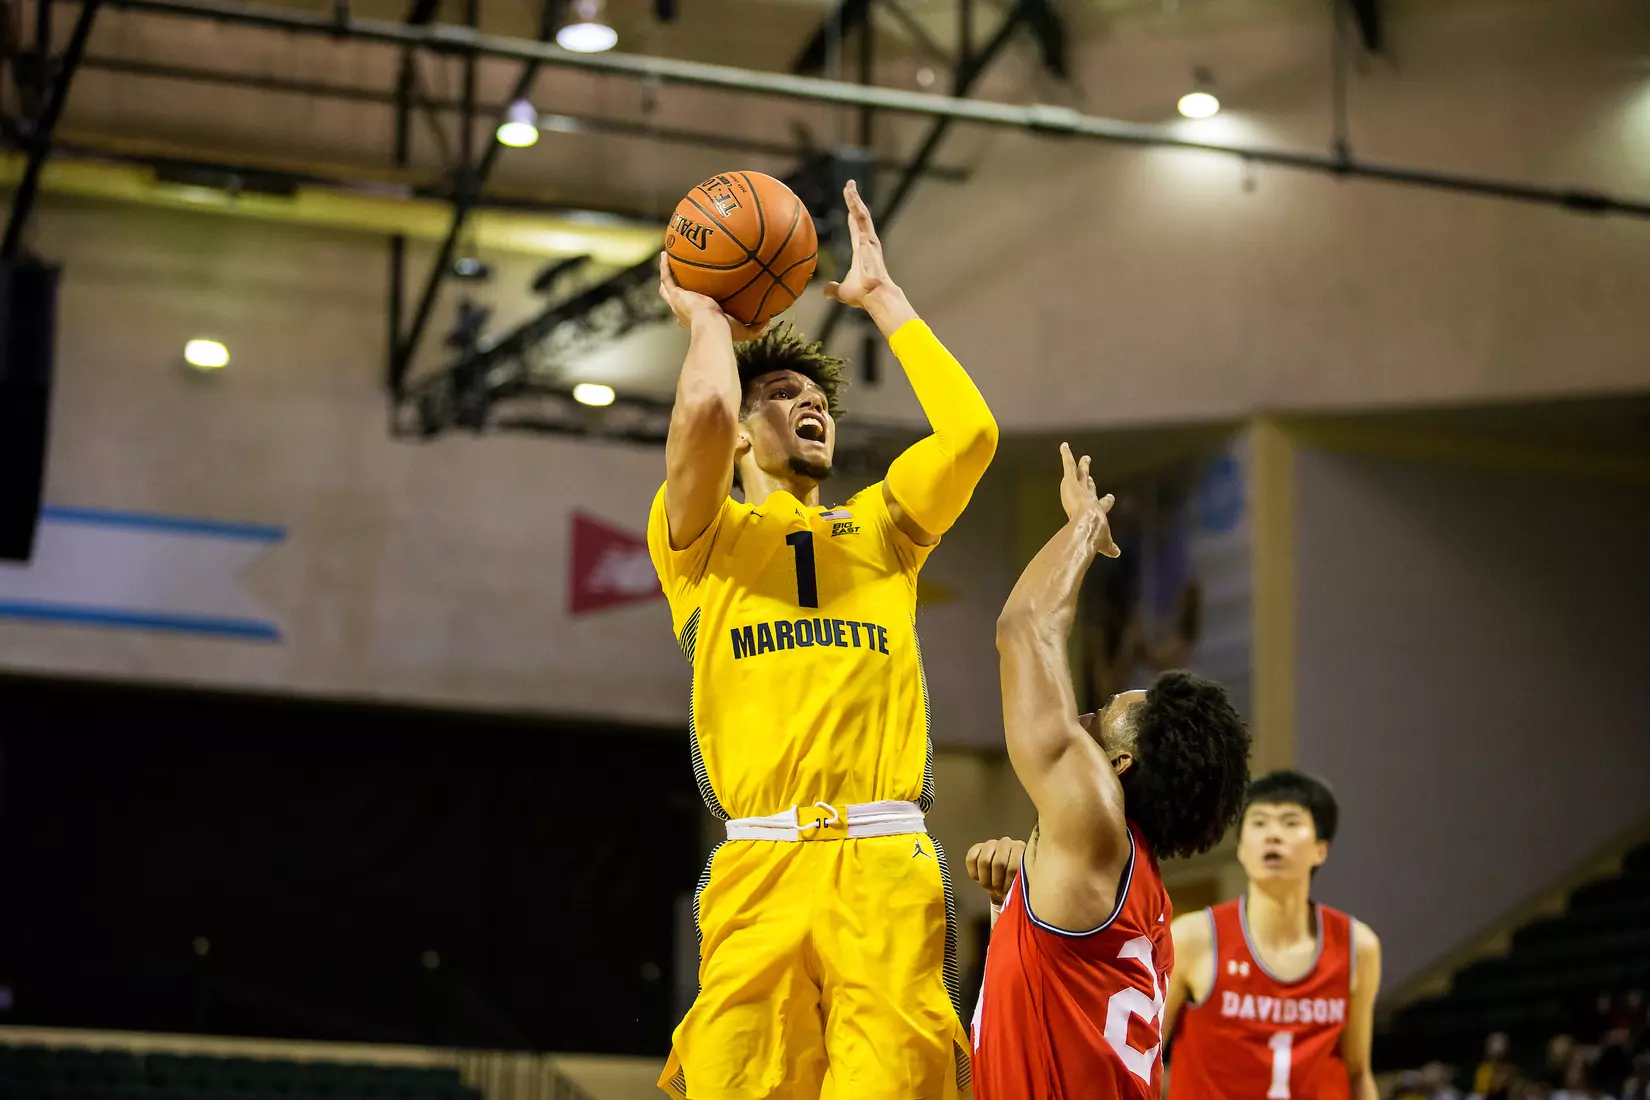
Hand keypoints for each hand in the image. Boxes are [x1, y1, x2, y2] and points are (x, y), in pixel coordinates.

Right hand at [658, 253, 766, 340]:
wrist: (711, 327)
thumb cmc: (724, 332)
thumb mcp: (743, 329)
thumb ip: (755, 328)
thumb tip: (768, 324)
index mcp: (695, 320)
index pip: (690, 314)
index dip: (690, 308)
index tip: (695, 300)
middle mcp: (683, 312)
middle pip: (675, 299)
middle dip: (675, 290)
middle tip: (677, 278)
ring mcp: (677, 303)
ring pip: (668, 287)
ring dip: (667, 274)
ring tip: (667, 260)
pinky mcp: (675, 294)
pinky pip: (667, 277)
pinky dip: (665, 266)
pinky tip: (665, 253)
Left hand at [823, 180, 894, 308]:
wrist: (874, 295)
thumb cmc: (863, 295)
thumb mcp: (843, 292)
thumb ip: (834, 290)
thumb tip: (826, 293)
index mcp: (861, 251)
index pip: (855, 229)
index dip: (852, 217)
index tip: (850, 206)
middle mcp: (867, 242)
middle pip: (859, 217)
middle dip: (855, 201)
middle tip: (850, 186)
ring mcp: (869, 239)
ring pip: (861, 213)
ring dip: (855, 199)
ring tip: (849, 185)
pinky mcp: (869, 238)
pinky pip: (862, 217)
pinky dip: (857, 205)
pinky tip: (852, 194)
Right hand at [966, 836, 1025, 905]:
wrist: (1004, 874)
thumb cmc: (1014, 878)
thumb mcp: (1021, 880)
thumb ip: (1019, 881)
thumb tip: (1014, 891)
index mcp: (1020, 848)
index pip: (1013, 867)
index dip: (1008, 883)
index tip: (1008, 893)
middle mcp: (1006, 842)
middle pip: (998, 863)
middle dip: (997, 883)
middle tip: (998, 892)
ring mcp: (991, 843)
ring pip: (984, 861)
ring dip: (985, 880)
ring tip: (989, 888)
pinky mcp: (977, 847)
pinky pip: (971, 859)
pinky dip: (973, 873)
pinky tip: (978, 879)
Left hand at [1059, 442, 1120, 558]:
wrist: (1089, 526)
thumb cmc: (1095, 536)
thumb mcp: (1104, 543)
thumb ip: (1110, 547)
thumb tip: (1117, 553)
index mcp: (1097, 510)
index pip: (1102, 503)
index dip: (1106, 500)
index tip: (1110, 496)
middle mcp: (1090, 497)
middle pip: (1090, 485)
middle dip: (1091, 478)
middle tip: (1092, 474)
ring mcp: (1080, 488)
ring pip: (1081, 473)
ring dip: (1082, 465)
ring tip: (1083, 457)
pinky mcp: (1071, 482)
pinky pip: (1068, 465)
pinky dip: (1066, 455)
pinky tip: (1064, 446)